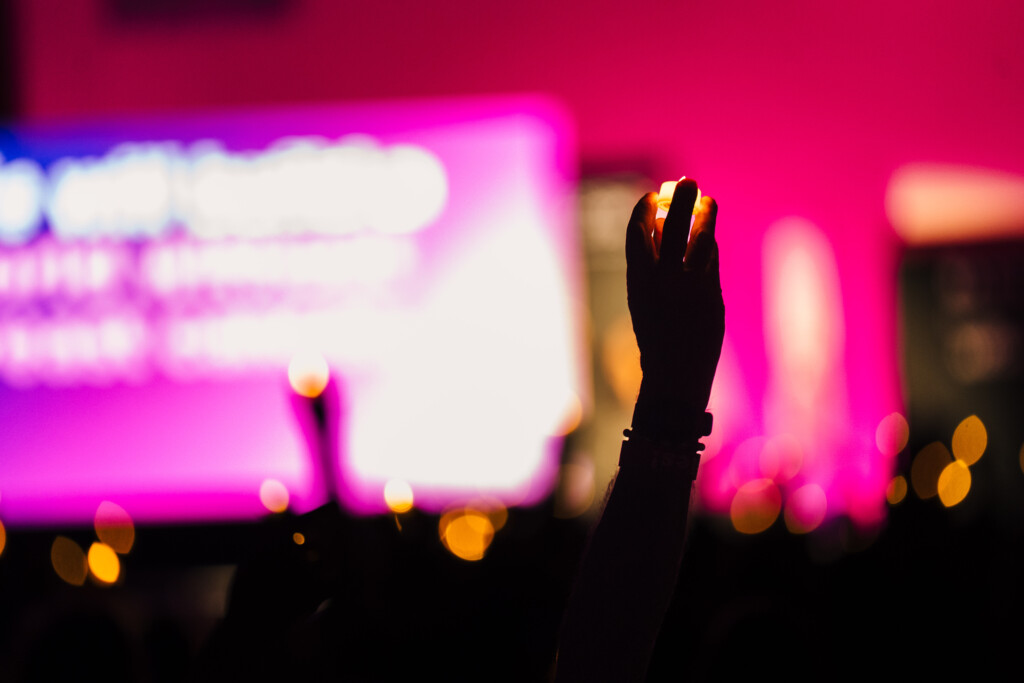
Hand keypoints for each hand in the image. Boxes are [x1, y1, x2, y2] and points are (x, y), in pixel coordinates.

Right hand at [626, 178, 723, 439]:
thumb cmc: (656, 339)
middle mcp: (662, 280)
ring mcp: (688, 287)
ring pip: (700, 240)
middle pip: (672, 228)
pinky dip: (710, 245)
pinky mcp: (711, 296)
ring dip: (705, 215)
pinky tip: (710, 236)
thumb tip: (665, 233)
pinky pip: (712, 261)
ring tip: (709, 200)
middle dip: (680, 200)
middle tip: (687, 181)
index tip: (651, 195)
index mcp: (637, 282)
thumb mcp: (644, 301)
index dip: (643, 211)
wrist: (673, 377)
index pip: (637, 234)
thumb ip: (654, 269)